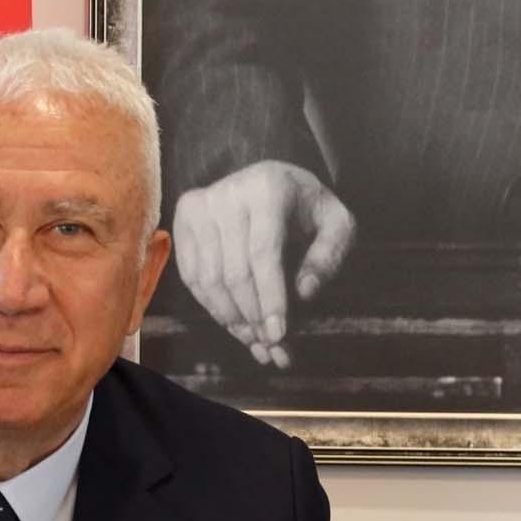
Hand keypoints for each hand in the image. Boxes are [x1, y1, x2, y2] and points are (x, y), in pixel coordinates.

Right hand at [171, 160, 357, 368]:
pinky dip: (212, 306)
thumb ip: (328, 256)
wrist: (271, 177)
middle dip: (252, 316)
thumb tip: (305, 293)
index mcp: (268, 189)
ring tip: (254, 340)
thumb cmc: (308, 206)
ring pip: (209, 279)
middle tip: (270, 344)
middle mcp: (227, 194)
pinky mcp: (184, 218)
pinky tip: (234, 322)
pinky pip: (192, 275)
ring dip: (232, 318)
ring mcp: (200, 205)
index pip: (264, 254)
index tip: (278, 333)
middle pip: (234, 272)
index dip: (270, 298)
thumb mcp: (336, 224)